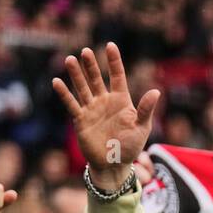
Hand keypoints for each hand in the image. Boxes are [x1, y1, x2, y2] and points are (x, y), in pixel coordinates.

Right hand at [53, 42, 159, 190]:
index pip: (117, 76)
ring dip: (76, 74)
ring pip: (83, 88)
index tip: (110, 46)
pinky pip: (72, 104)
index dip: (114, 62)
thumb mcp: (141, 128)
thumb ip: (146, 110)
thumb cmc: (130, 147)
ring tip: (70, 59)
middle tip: (85, 51)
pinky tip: (57, 82)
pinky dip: (64, 93)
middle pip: (96, 79)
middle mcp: (105, 102)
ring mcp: (92, 109)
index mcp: (121, 101)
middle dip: (91, 65)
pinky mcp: (81, 120)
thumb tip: (156, 91)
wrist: (114, 166)